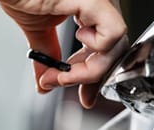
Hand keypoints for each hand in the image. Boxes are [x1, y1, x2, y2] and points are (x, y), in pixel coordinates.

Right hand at [0, 0, 127, 107]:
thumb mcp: (37, 29)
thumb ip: (48, 54)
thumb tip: (45, 82)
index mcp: (88, 5)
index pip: (106, 46)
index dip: (95, 74)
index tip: (84, 95)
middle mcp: (98, 1)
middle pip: (114, 49)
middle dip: (90, 77)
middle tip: (62, 83)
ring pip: (116, 46)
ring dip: (88, 70)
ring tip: (62, 73)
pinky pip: (113, 34)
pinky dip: (96, 49)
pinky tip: (76, 41)